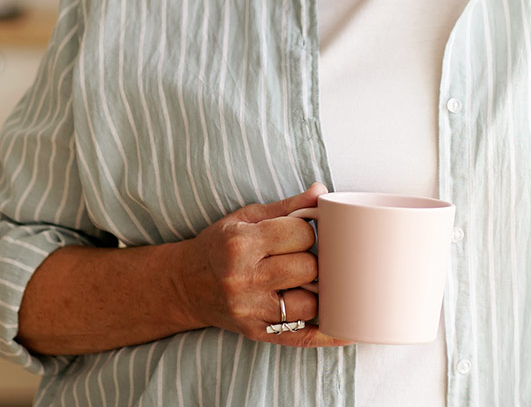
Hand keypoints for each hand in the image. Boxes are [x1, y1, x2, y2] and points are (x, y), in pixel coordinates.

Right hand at [175, 182, 349, 347]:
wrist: (185, 284)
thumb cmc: (218, 246)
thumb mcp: (245, 218)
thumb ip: (286, 207)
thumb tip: (321, 192)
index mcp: (241, 244)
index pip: (302, 234)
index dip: (308, 232)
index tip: (298, 234)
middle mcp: (244, 279)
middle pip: (309, 268)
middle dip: (313, 261)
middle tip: (301, 258)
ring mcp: (250, 310)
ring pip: (310, 303)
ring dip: (316, 292)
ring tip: (306, 282)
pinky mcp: (257, 333)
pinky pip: (303, 338)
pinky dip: (328, 334)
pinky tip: (345, 328)